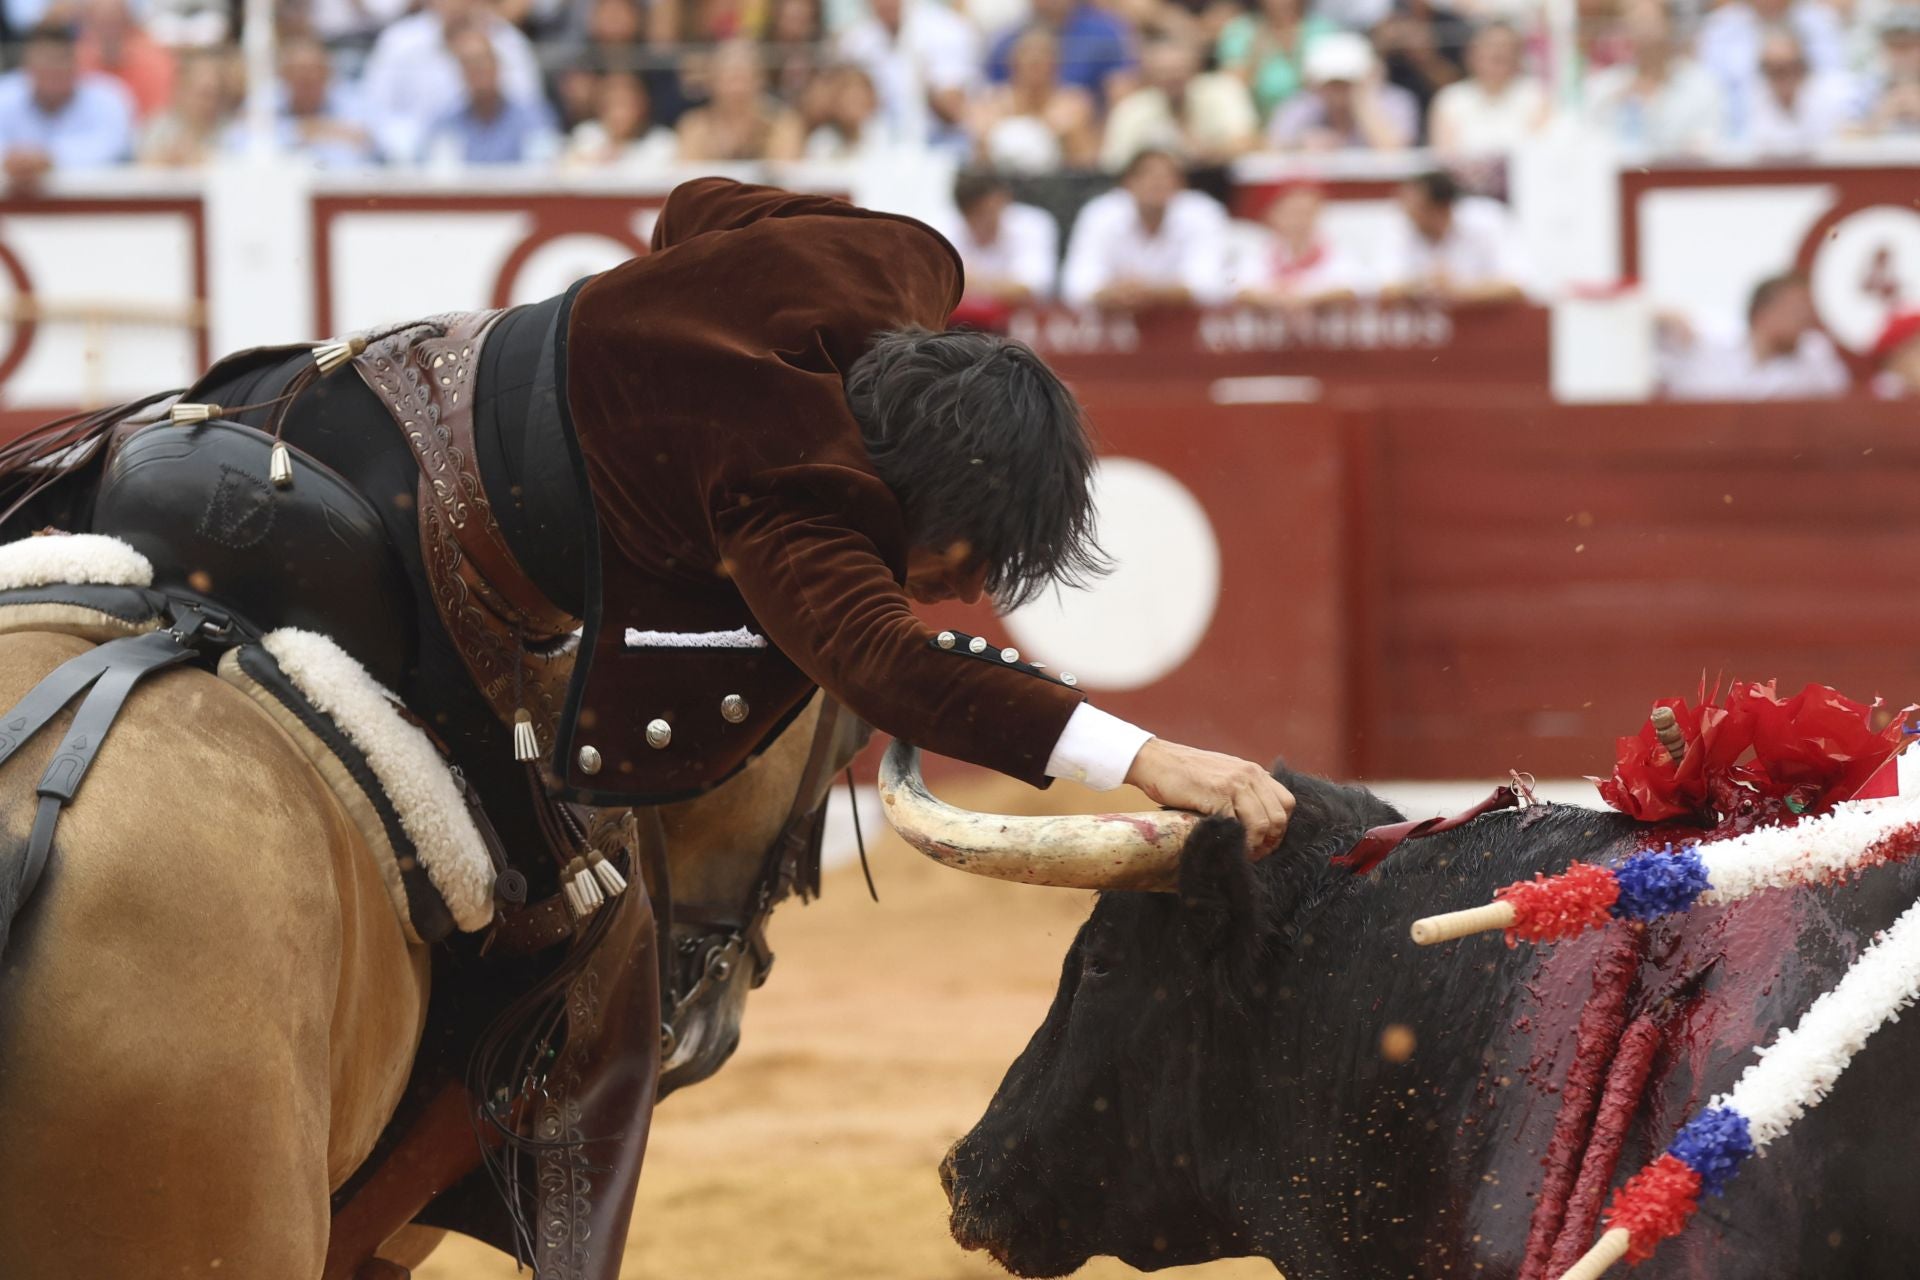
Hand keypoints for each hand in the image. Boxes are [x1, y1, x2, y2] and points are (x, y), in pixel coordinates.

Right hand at [1124, 738, 1295, 856]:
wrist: (1156, 761)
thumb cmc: (1186, 773)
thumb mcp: (1223, 774)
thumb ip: (1242, 789)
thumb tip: (1254, 819)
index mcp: (1254, 771)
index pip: (1286, 803)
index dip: (1280, 827)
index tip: (1266, 842)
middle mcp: (1249, 775)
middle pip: (1278, 816)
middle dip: (1270, 841)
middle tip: (1255, 854)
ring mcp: (1234, 784)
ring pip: (1262, 823)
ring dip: (1255, 844)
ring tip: (1242, 853)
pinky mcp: (1216, 795)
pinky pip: (1237, 825)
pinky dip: (1236, 841)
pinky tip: (1227, 846)